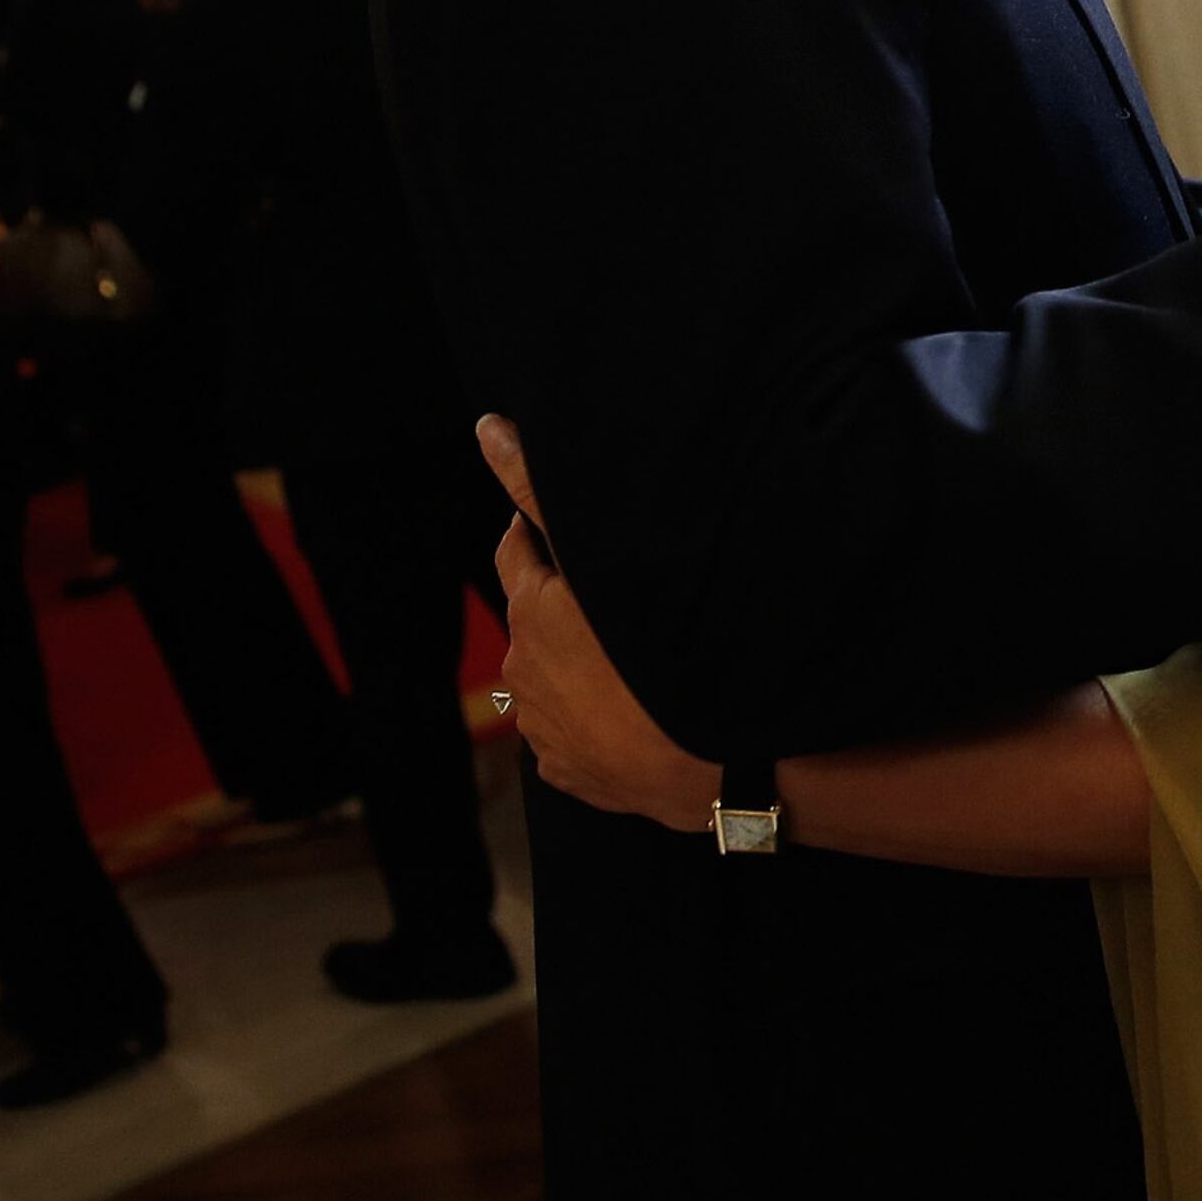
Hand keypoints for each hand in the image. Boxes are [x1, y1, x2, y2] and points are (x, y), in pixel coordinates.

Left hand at [477, 415, 715, 825]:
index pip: (517, 549)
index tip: (581, 530)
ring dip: (582, 663)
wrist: (715, 755)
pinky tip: (635, 710)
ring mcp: (542, 729)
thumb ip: (538, 490)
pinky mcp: (567, 772)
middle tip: (625, 599)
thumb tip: (486, 428)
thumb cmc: (666, 648)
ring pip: (555, 677)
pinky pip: (572, 733)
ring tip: (638, 661)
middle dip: (567, 603)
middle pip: (537, 616)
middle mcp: (523, 670)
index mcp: (531, 611)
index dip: (543, 532)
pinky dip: (594, 717)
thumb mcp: (599, 558)